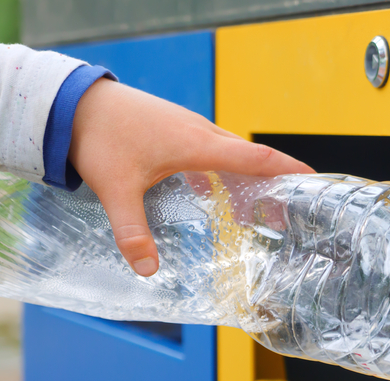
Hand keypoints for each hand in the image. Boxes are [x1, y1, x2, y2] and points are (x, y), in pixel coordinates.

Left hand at [67, 79, 312, 276]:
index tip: (314, 178)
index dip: (287, 168)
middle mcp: (200, 131)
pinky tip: (208, 190)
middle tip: (288, 207)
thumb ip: (133, 231)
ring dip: (247, 174)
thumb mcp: (116, 190)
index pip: (256, 157)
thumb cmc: (100, 138)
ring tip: (255, 205)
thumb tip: (148, 270)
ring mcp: (188, 126)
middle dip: (274, 179)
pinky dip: (222, 168)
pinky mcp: (175, 125)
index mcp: (197, 145)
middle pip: (250, 156)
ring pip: (230, 151)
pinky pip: (211, 148)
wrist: (75, 100)